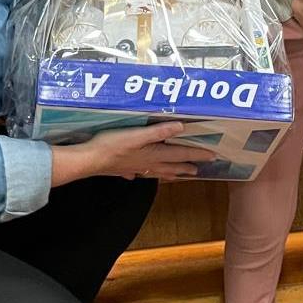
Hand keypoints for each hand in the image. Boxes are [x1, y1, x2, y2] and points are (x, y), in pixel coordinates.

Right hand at [51, 122, 214, 184]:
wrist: (89, 161)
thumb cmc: (112, 145)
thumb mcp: (137, 135)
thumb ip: (159, 131)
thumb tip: (181, 127)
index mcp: (154, 154)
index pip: (180, 154)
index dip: (197, 154)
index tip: (213, 156)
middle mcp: (148, 163)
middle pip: (172, 166)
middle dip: (187, 167)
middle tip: (199, 169)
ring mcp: (136, 168)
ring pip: (158, 172)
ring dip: (171, 173)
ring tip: (178, 175)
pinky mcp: (124, 169)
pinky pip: (142, 173)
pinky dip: (147, 174)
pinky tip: (139, 175)